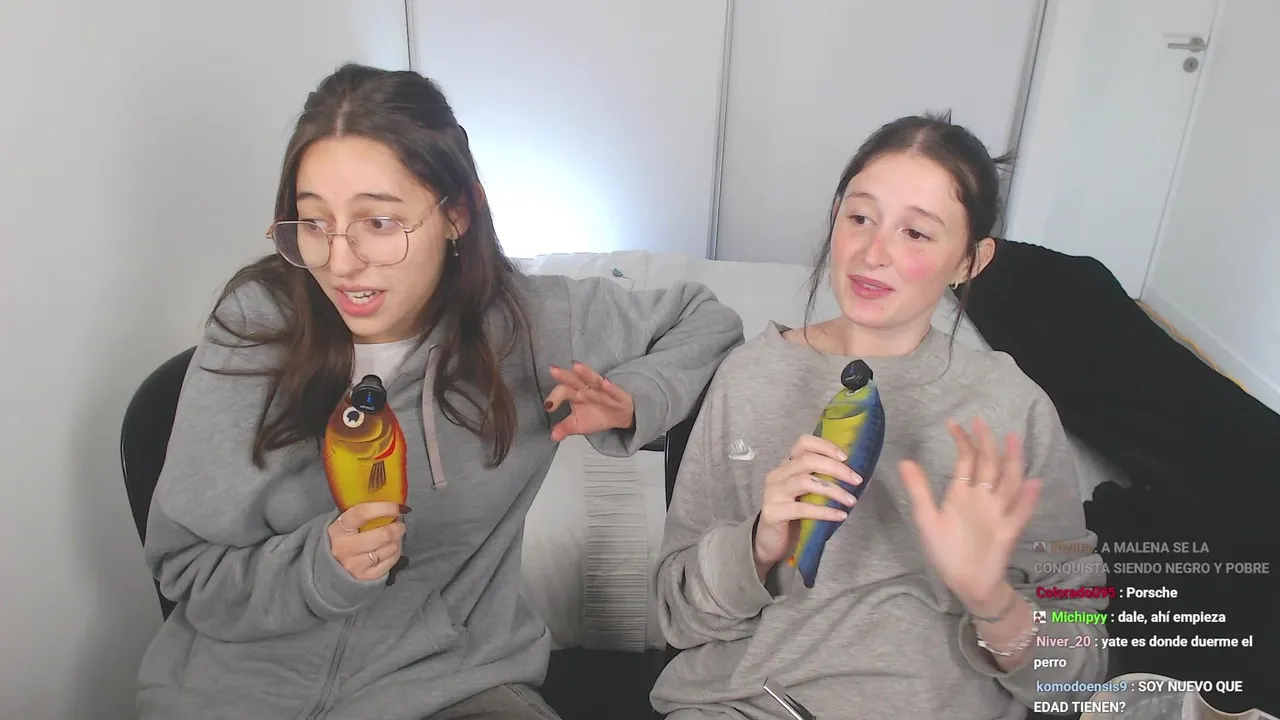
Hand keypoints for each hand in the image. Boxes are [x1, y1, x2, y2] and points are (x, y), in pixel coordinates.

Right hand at [327, 502, 405, 581]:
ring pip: (388, 549)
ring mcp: (354, 564)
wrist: (330, 569)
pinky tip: (392, 549)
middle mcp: (344, 547)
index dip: (383, 508)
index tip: (396, 507)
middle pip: (382, 534)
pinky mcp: (364, 577)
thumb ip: (362, 514)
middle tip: (399, 524)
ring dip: (397, 541)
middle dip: (397, 527)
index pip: (362, 513)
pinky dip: (395, 554)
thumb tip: (390, 503)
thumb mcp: (344, 525)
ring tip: (394, 537)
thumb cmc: (344, 540)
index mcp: (338, 529)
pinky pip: (389, 563)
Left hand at [544, 362, 634, 441]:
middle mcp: (587, 388)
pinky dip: (610, 387)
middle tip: (553, 370)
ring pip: (593, 380)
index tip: (548, 406)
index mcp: (576, 393)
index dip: (555, 397)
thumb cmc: (596, 416)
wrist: (620, 417)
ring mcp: (603, 390)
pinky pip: (614, 391)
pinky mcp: (619, 396)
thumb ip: (565, 428)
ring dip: (586, 373)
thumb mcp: (579, 424)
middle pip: (574, 380)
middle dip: (564, 376)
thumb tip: (552, 437)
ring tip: (576, 366)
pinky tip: (605, 383)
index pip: (563, 391)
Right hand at [753, 435, 860, 571]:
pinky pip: (803, 508)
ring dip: (834, 490)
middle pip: (807, 461)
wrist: (769, 542)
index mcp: (785, 466)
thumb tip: (851, 475)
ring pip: (806, 481)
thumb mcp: (805, 494)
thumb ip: (819, 481)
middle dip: (836, 468)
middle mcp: (777, 475)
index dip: (825, 446)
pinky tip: (840, 515)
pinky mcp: (773, 512)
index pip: (803, 444)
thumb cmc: (792, 516)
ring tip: (851, 501)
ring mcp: (773, 493)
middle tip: (856, 480)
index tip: (845, 457)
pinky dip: (825, 511)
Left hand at [899, 417, 1040, 611]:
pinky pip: (1019, 513)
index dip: (962, 443)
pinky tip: (1033, 483)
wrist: (964, 581)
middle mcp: (982, 498)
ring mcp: (997, 513)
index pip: (966, 461)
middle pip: (988, 466)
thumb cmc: (947, 550)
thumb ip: (918, 490)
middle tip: (981, 421)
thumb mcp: (927, 518)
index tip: (953, 423)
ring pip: (1008, 482)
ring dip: (1012, 462)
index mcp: (962, 493)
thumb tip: (904, 461)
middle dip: (986, 444)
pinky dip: (1027, 499)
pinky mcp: (1007, 531)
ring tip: (1014, 441)